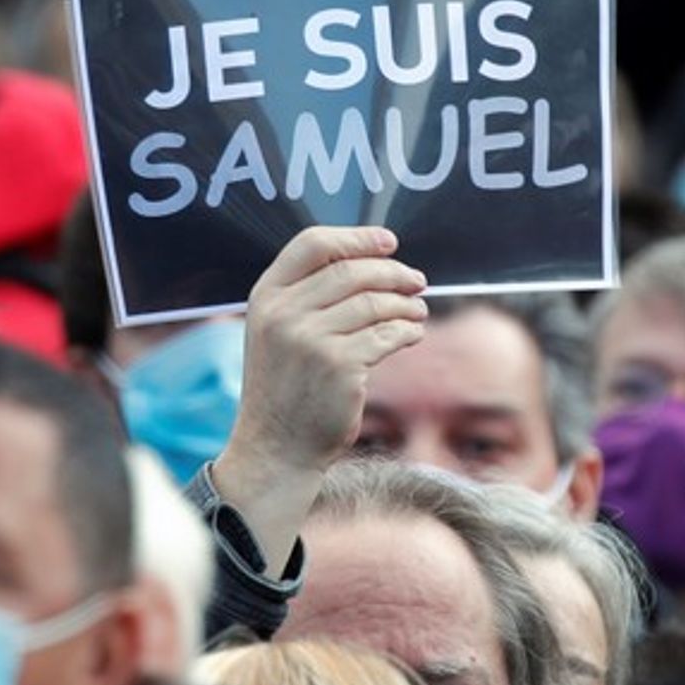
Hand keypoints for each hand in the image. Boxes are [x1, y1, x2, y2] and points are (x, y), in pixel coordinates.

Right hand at [211, 227, 426, 573]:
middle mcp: (284, 313)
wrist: (277, 447)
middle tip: (417, 282)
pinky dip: (407, 332)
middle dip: (393, 272)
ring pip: (374, 303)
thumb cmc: (285, 388)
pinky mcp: (340, 366)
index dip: (356, 238)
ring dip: (405, 305)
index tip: (388, 242)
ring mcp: (310, 339)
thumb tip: (370, 263)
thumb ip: (307, 297)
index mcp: (266, 296)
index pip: (313, 244)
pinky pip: (386, 335)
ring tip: (418, 312)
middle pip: (351, 271)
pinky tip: (412, 335)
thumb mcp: (278, 333)